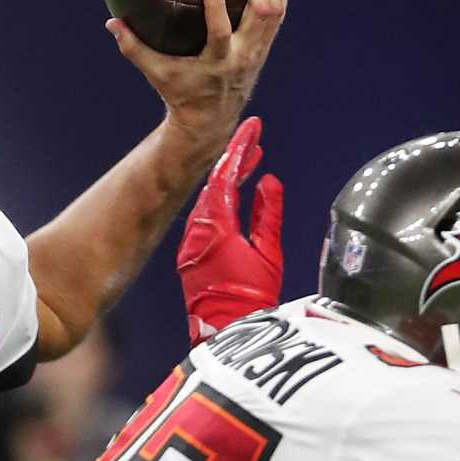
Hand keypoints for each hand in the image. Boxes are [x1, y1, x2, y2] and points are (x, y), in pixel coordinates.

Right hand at [106, 0, 287, 158]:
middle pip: (260, 16)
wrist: (210, 119)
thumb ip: (133, 49)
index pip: (220, 34)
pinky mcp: (264, 48)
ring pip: (274, 13)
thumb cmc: (179, 92)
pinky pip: (278, 16)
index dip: (218, 8)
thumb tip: (111, 23)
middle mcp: (243, 56)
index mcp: (217, 62)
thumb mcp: (155, 73)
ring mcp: (257, 52)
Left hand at [177, 117, 284, 341]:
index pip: (224, 176)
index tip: (253, 126)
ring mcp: (190, 244)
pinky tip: (236, 193)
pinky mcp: (191, 257)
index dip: (239, 148)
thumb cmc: (250, 299)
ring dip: (229, 179)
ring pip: (208, 200)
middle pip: (213, 184)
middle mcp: (195, 231)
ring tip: (250, 160)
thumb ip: (269, 214)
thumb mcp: (269, 254)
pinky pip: (205, 217)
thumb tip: (269, 182)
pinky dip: (222, 200)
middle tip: (253, 137)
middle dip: (234, 159)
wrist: (226, 334)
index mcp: (214, 226)